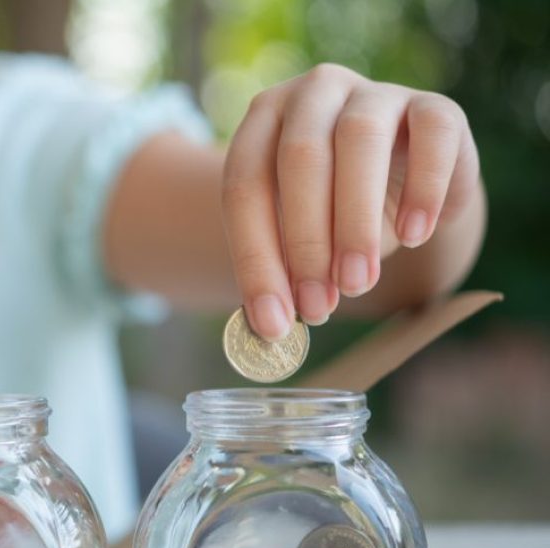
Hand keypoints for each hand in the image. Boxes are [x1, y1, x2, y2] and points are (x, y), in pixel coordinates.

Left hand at [222, 63, 479, 339]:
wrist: (404, 175)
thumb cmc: (334, 209)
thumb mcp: (298, 232)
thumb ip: (283, 267)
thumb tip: (269, 324)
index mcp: (263, 120)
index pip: (243, 185)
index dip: (254, 258)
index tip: (270, 321)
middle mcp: (313, 93)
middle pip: (299, 159)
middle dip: (305, 242)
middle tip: (317, 306)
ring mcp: (374, 93)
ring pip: (359, 141)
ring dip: (356, 223)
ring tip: (357, 282)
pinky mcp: (435, 105)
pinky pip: (433, 135)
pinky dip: (425, 188)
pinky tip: (414, 235)